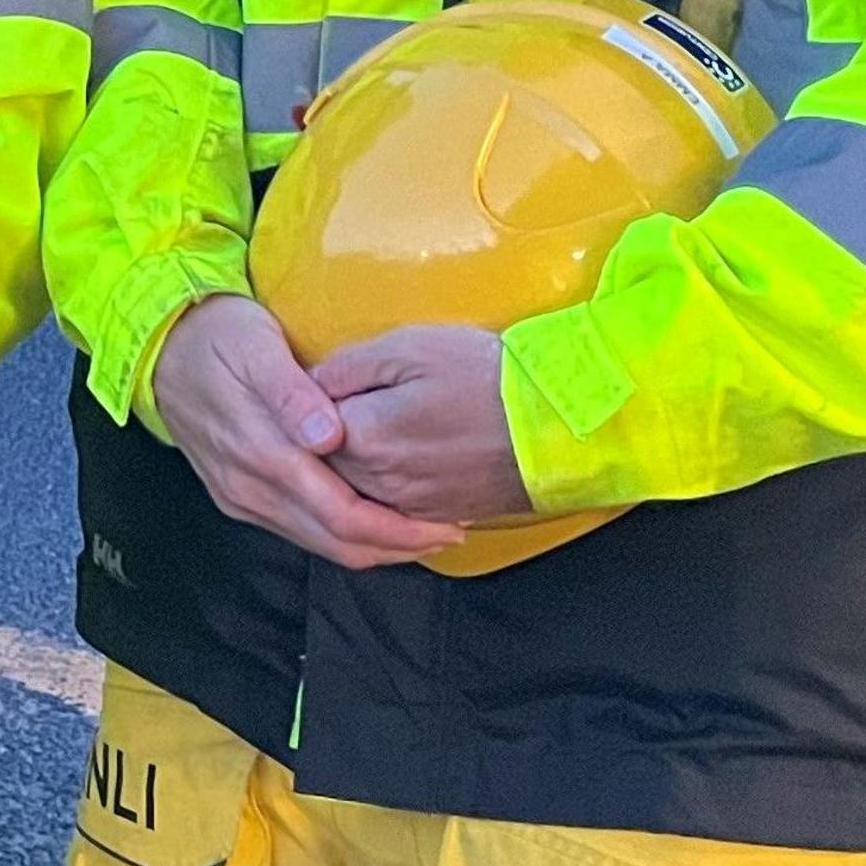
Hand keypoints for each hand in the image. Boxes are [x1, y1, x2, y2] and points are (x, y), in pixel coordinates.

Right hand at [145, 296, 462, 569]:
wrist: (158, 343)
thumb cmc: (217, 335)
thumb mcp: (258, 347)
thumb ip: (292, 394)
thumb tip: (329, 435)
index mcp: (262, 456)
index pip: (344, 517)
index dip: (399, 529)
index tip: (448, 522)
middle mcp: (250, 489)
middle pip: (337, 544)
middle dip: (398, 545)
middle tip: (448, 531)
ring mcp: (240, 497)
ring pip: (319, 544)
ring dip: (373, 544)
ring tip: (420, 528)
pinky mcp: (237, 495)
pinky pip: (299, 530)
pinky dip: (342, 532)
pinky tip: (369, 514)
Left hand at [314, 326, 533, 524]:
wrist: (560, 425)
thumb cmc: (484, 375)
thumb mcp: (408, 348)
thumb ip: (347, 368)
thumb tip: (305, 385)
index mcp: (362, 436)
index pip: (305, 427)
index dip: (306, 405)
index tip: (313, 388)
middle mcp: (377, 481)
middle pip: (324, 463)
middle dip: (319, 440)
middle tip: (333, 410)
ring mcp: (407, 505)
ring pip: (353, 489)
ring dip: (348, 466)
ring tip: (362, 434)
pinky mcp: (436, 517)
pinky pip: (388, 510)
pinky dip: (380, 490)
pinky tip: (390, 465)